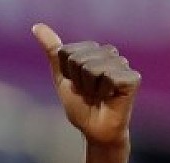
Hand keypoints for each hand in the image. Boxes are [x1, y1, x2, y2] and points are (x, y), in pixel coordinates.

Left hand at [32, 23, 140, 146]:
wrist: (93, 129)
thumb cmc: (80, 105)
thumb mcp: (62, 77)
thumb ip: (52, 51)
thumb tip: (37, 26)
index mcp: (93, 50)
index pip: (66, 51)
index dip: (66, 73)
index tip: (75, 85)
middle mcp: (110, 53)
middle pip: (78, 58)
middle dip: (77, 80)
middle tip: (87, 92)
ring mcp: (123, 64)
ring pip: (92, 68)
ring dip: (89, 88)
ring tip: (98, 95)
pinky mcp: (132, 78)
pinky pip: (108, 77)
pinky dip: (103, 91)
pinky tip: (110, 97)